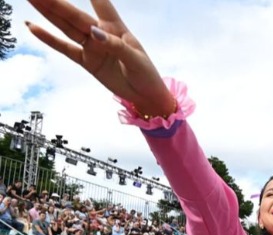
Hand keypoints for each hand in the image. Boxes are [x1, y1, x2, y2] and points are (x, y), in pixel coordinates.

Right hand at [26, 0, 174, 116]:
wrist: (146, 96)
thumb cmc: (146, 74)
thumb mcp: (135, 60)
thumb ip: (115, 46)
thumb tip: (94, 33)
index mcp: (116, 28)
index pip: (101, 2)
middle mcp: (100, 33)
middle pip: (75, 15)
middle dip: (56, 2)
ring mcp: (91, 47)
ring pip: (66, 27)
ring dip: (48, 13)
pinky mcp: (86, 61)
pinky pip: (65, 48)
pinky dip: (49, 39)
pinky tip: (34, 27)